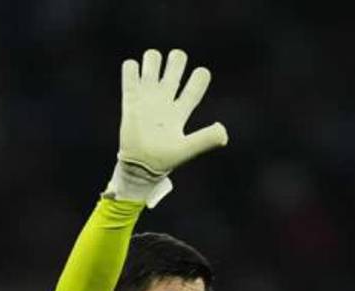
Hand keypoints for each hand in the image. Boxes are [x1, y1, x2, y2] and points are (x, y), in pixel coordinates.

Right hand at [104, 48, 227, 206]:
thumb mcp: (188, 150)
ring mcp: (148, 97)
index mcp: (182, 109)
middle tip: (171, 73)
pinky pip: (130, 71)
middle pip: (176, 64)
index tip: (198, 77)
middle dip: (176, 59)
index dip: (200, 77)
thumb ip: (206, 139)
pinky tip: (133, 77)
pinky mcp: (131, 99)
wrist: (139, 168)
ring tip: (150, 74)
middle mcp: (166, 99)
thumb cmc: (164, 160)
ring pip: (152, 61)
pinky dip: (131, 68)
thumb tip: (224, 132)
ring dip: (152, 60)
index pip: (196, 83)